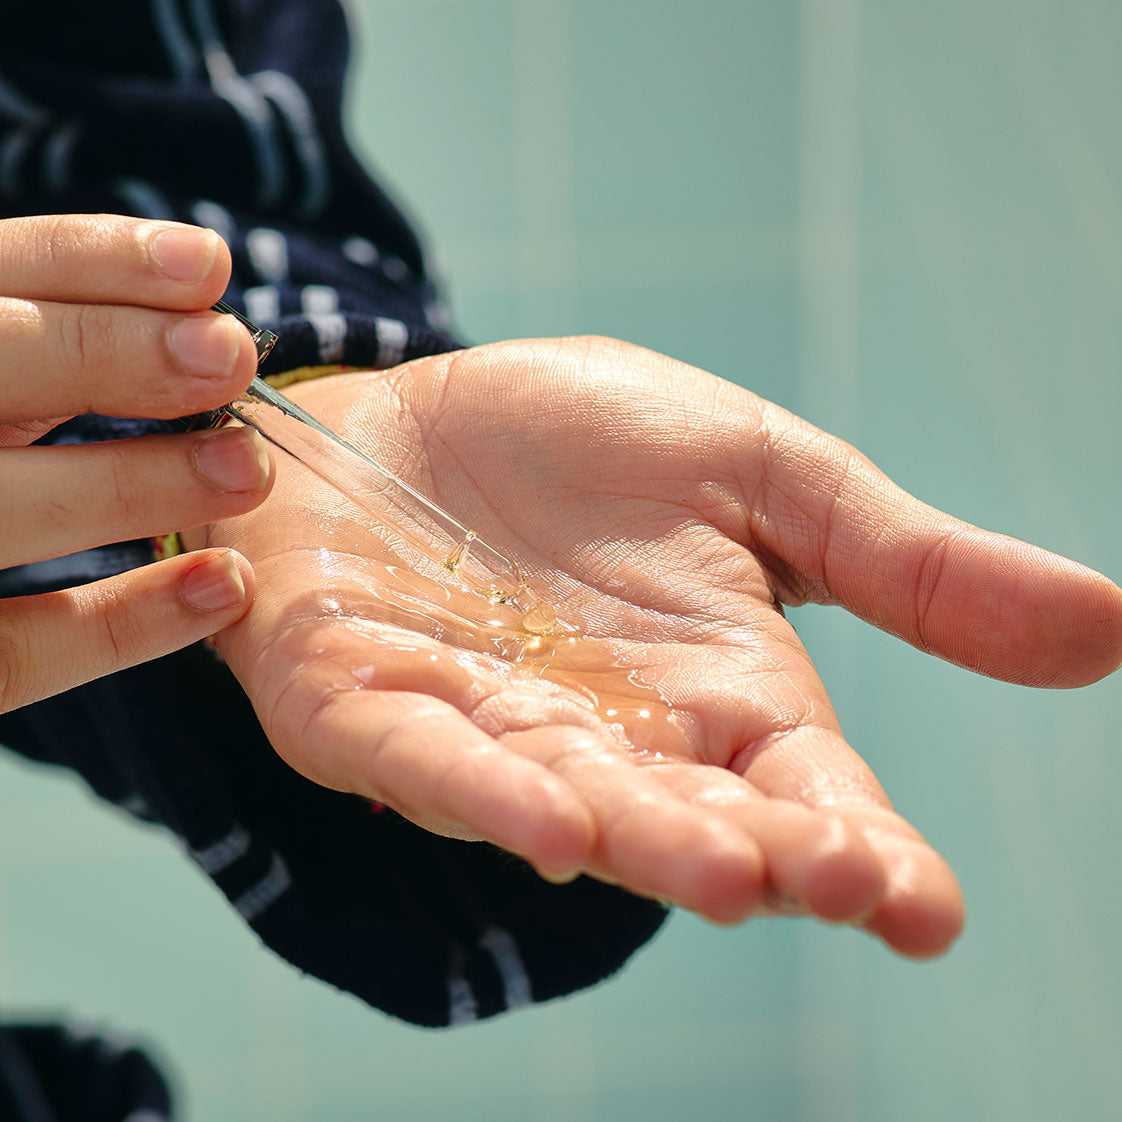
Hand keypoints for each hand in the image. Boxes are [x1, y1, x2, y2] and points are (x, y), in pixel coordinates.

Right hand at [0, 214, 274, 713]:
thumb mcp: (2, 381)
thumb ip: (56, 346)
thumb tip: (200, 307)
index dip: (91, 263)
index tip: (208, 266)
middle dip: (101, 354)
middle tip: (231, 354)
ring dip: (128, 485)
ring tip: (246, 468)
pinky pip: (15, 653)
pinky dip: (123, 624)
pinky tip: (226, 584)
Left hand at [203, 337, 1121, 955]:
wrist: (411, 424)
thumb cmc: (576, 449)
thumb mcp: (758, 478)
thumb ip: (899, 562)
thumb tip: (1110, 627)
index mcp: (716, 692)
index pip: (808, 794)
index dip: (865, 852)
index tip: (925, 907)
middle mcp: (613, 739)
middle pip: (698, 819)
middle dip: (762, 855)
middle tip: (837, 880)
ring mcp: (489, 734)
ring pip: (572, 806)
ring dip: (640, 841)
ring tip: (718, 870)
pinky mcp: (371, 710)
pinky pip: (426, 761)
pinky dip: (480, 789)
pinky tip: (546, 818)